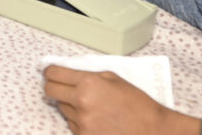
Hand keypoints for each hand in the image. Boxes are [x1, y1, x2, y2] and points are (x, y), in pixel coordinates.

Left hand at [43, 65, 167, 134]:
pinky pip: (72, 124)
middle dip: (53, 86)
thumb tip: (69, 73)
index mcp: (88, 83)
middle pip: (50, 91)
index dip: (50, 71)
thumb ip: (88, 74)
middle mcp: (81, 102)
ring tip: (90, 106)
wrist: (151, 131)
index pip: (54, 73)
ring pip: (62, 109)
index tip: (50, 72)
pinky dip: (78, 121)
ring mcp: (82, 122)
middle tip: (61, 86)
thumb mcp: (113, 78)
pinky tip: (95, 119)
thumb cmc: (136, 103)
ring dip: (70, 105)